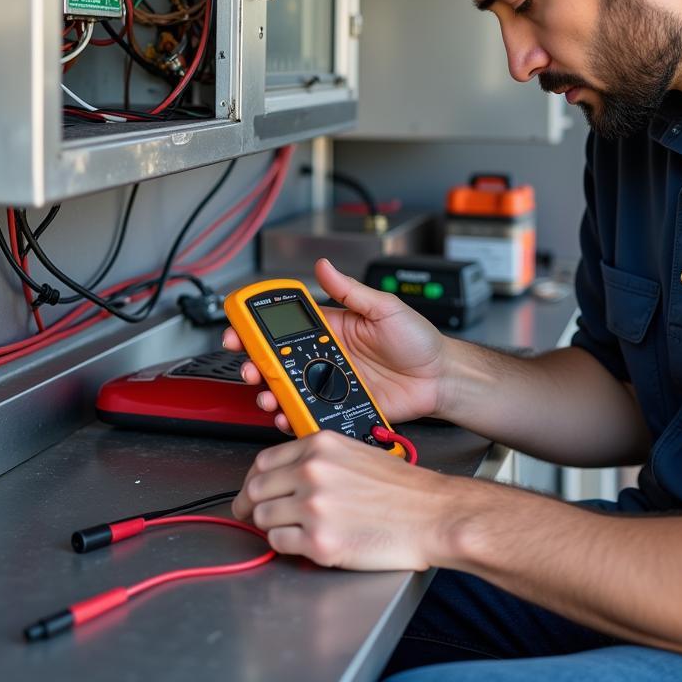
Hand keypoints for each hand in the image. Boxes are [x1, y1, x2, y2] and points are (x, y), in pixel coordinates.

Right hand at [222, 258, 448, 433]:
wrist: (441, 377)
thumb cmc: (418, 340)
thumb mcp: (385, 307)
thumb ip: (351, 291)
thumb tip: (324, 266)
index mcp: (333, 329)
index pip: (288, 326)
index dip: (261, 327)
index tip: (240, 328)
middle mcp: (327, 357)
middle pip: (280, 361)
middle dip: (256, 363)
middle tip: (248, 366)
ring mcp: (332, 384)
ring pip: (289, 389)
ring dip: (270, 392)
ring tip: (267, 394)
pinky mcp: (341, 407)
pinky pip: (310, 414)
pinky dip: (293, 416)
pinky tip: (287, 415)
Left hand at [232, 429, 459, 569]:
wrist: (432, 514)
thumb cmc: (403, 489)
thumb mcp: (356, 453)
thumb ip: (317, 459)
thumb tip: (284, 476)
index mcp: (321, 446)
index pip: (263, 462)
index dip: (254, 481)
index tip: (254, 491)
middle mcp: (313, 472)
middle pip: (255, 490)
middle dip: (253, 505)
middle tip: (258, 515)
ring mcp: (314, 507)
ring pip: (263, 518)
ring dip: (273, 526)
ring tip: (296, 528)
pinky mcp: (319, 542)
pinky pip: (279, 543)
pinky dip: (287, 545)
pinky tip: (308, 540)